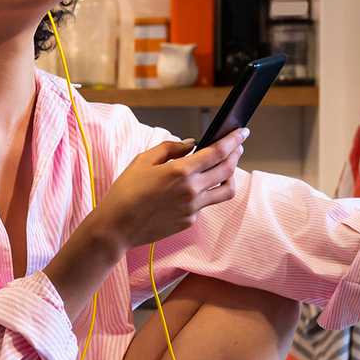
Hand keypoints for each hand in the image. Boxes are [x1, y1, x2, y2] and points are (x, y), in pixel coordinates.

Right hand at [93, 129, 246, 249]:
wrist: (116, 227)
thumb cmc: (125, 191)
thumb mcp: (143, 160)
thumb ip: (170, 148)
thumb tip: (191, 144)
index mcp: (181, 170)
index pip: (218, 152)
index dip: (234, 140)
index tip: (242, 132)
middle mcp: (192, 190)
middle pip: (228, 170)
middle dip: (236, 154)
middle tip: (237, 146)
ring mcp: (193, 208)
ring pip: (225, 190)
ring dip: (230, 176)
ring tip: (225, 168)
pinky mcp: (189, 221)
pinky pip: (205, 203)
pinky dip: (204, 192)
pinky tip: (194, 188)